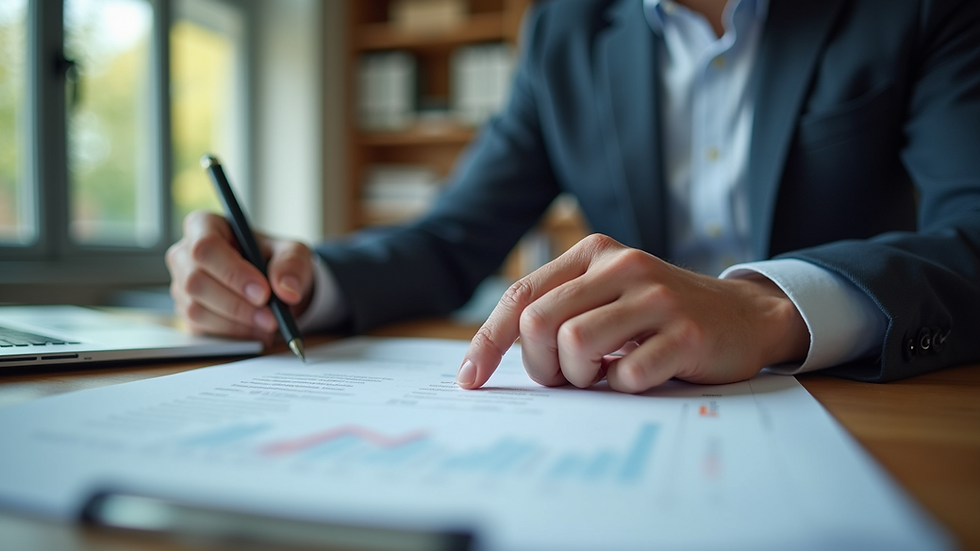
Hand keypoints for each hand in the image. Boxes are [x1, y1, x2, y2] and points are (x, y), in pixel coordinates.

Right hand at [166, 210, 314, 342]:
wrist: (271, 283)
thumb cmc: (275, 259)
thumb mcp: (293, 252)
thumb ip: (291, 265)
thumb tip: (287, 290)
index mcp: (205, 226)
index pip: (206, 247)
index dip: (233, 272)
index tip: (263, 292)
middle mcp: (184, 254)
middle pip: (196, 281)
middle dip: (237, 304)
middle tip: (271, 316)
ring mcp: (181, 284)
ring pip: (196, 308)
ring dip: (236, 322)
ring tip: (269, 323)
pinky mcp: (185, 311)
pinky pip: (201, 328)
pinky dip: (232, 333)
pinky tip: (256, 330)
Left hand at [457, 234, 808, 392]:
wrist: (744, 316)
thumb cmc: (660, 315)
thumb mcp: (607, 296)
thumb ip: (559, 310)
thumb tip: (493, 354)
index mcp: (593, 253)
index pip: (521, 296)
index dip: (488, 341)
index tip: (470, 378)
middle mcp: (621, 265)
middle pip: (539, 323)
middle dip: (541, 365)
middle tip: (567, 377)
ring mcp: (656, 296)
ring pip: (575, 344)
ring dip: (580, 377)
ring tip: (603, 374)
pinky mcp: (685, 332)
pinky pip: (625, 373)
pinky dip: (622, 387)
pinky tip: (640, 375)